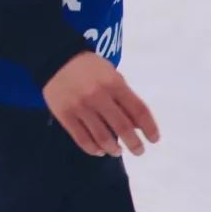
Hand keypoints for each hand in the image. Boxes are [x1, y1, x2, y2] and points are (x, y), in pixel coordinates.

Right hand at [43, 52, 159, 157]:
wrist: (56, 59)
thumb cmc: (90, 69)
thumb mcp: (112, 76)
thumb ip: (125, 99)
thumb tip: (138, 126)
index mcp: (114, 83)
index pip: (138, 110)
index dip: (150, 128)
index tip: (154, 140)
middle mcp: (98, 95)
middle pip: (122, 127)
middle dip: (134, 144)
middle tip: (138, 151)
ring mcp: (80, 106)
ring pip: (102, 137)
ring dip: (114, 149)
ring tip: (117, 151)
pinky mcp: (64, 115)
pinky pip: (82, 139)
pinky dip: (94, 149)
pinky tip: (99, 150)